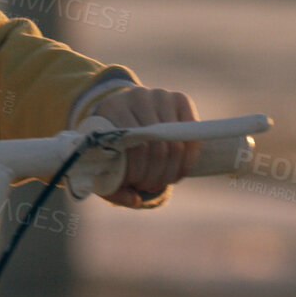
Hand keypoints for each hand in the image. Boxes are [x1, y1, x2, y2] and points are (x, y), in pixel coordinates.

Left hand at [90, 86, 198, 207]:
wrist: (124, 111)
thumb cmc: (112, 142)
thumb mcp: (104, 161)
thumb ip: (112, 186)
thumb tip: (135, 200)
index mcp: (112, 108)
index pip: (132, 147)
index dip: (137, 172)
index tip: (135, 185)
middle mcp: (136, 96)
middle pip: (156, 147)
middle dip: (155, 174)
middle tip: (149, 186)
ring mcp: (160, 95)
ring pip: (175, 143)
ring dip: (172, 170)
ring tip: (163, 181)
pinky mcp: (180, 99)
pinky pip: (192, 136)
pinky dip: (189, 159)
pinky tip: (179, 171)